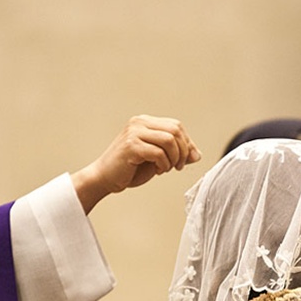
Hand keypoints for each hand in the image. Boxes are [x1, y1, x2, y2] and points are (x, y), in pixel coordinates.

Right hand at [71, 115, 201, 212]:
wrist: (104, 178)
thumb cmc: (129, 169)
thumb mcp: (157, 159)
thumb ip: (176, 154)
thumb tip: (197, 155)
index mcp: (145, 122)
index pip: (176, 126)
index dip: (186, 143)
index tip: (187, 159)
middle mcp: (139, 123)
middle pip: (175, 130)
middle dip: (183, 150)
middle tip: (178, 166)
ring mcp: (134, 133)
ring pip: (169, 140)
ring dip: (174, 158)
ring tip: (167, 168)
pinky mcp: (131, 146)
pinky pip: (158, 152)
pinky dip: (164, 164)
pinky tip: (158, 170)